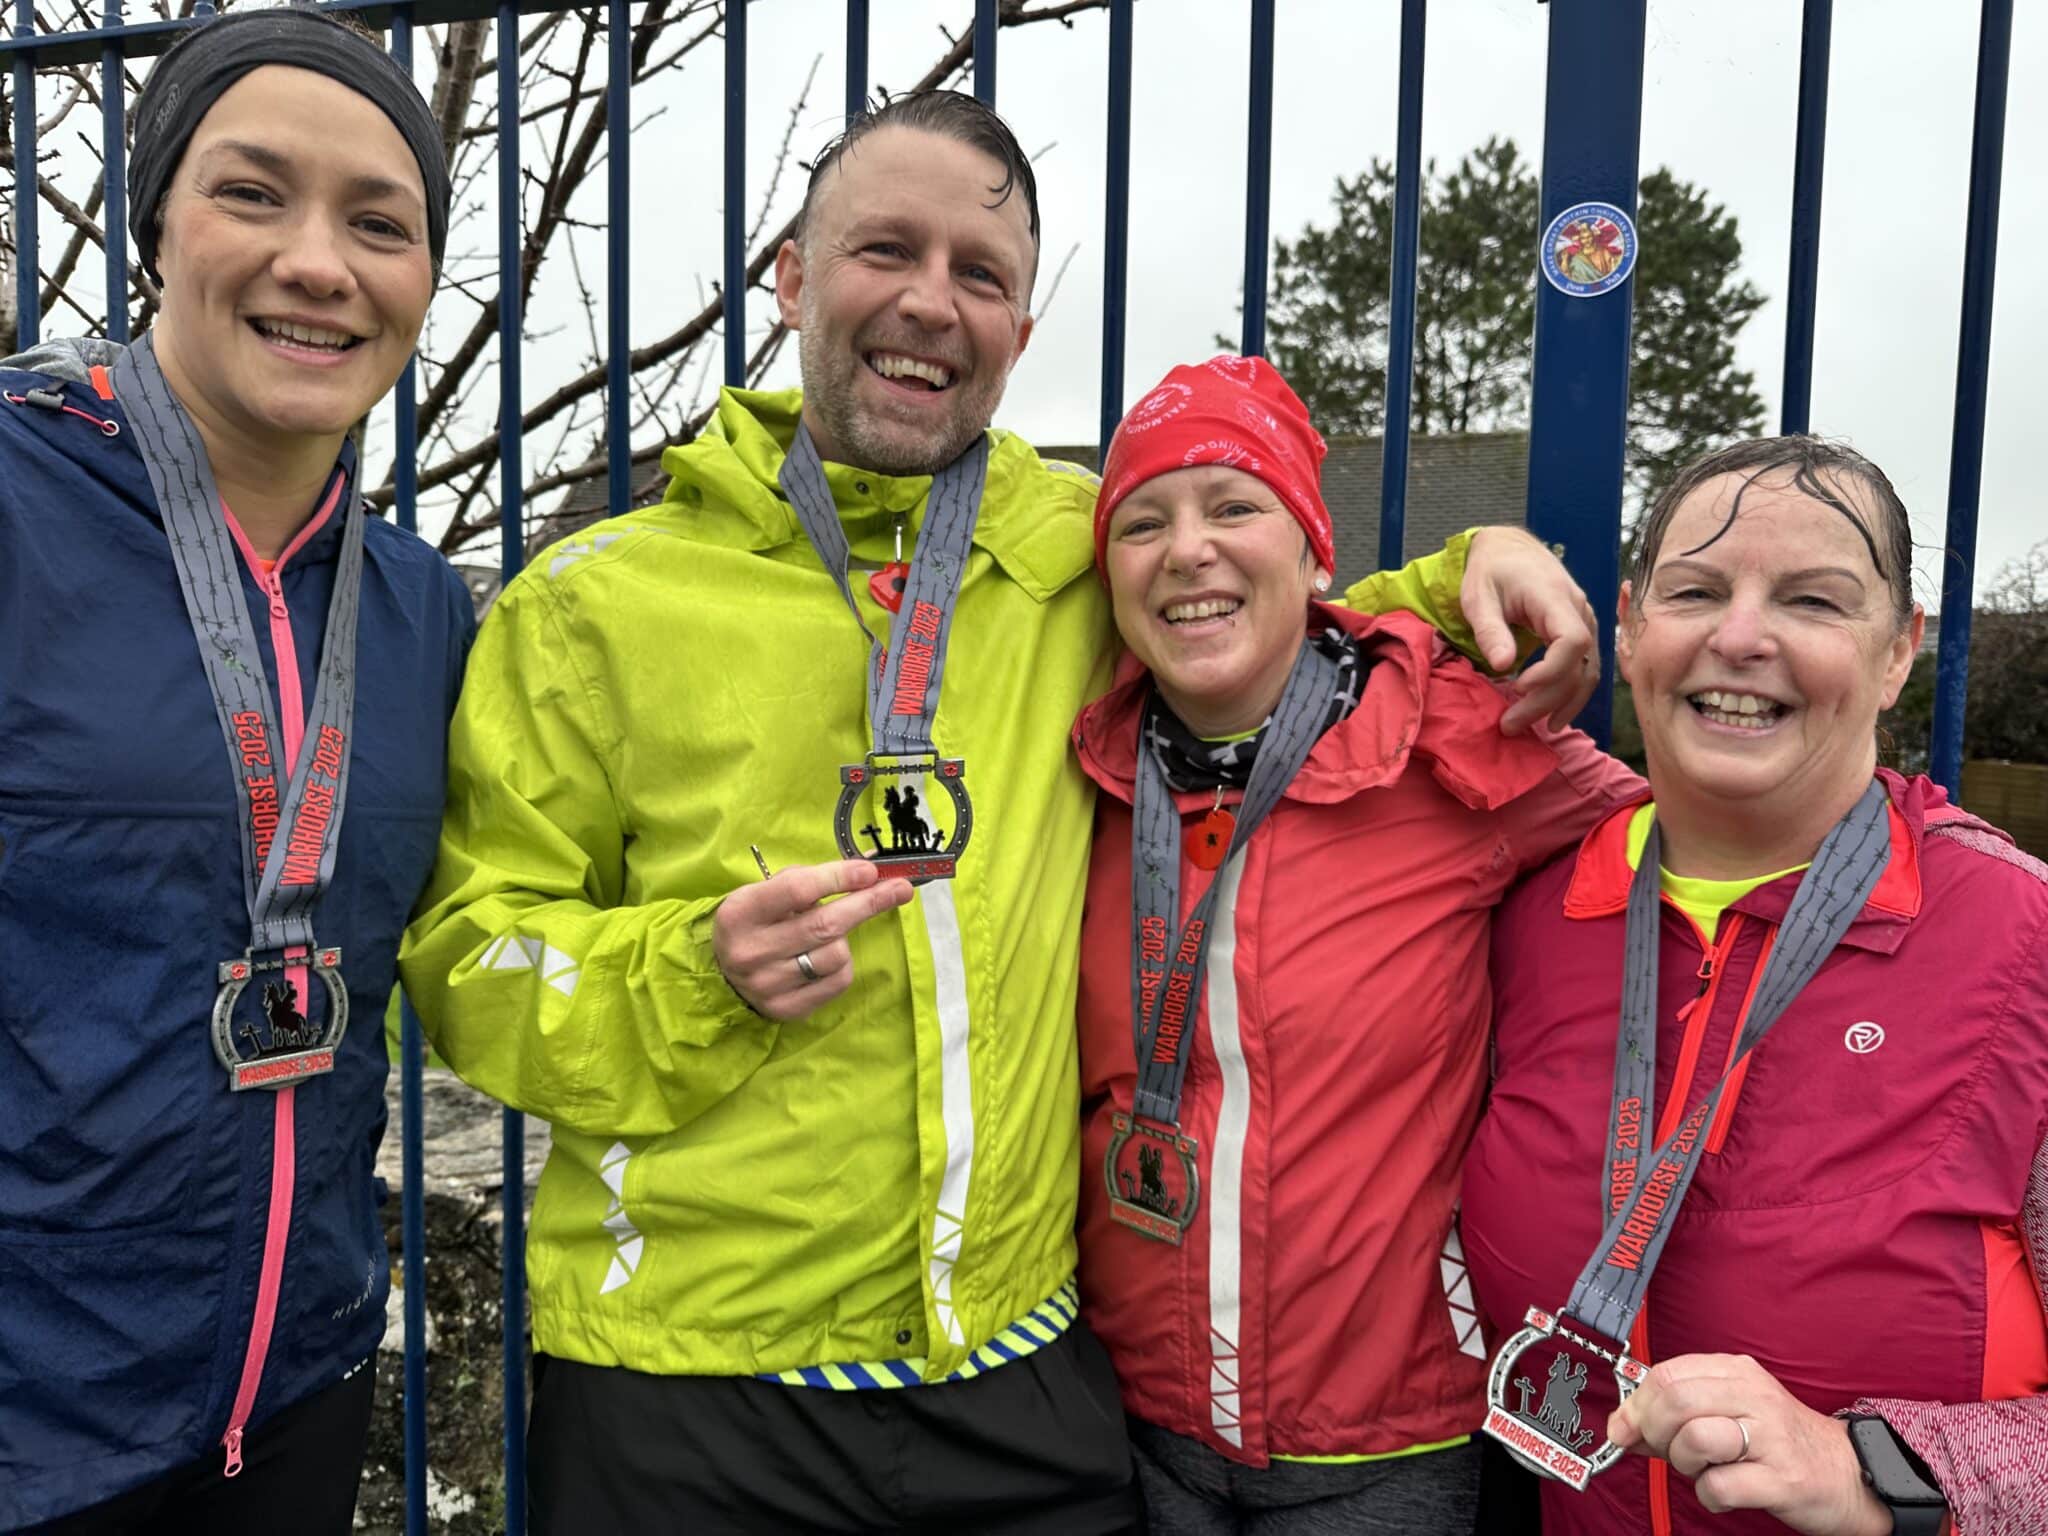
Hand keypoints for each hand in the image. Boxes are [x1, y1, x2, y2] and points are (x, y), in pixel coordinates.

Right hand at [713, 859, 912, 1019]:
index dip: (838, 877)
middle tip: (899, 889)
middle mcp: (750, 951)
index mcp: (740, 913)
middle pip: (824, 924)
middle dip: (868, 903)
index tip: (870, 871)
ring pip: (835, 954)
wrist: (724, 974)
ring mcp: (767, 985)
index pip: (797, 890)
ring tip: (829, 934)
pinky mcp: (785, 1009)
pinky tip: (826, 956)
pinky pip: (838, 981)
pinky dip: (843, 964)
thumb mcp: (768, 892)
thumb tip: (869, 868)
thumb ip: (812, 878)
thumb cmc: (758, 922)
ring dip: (844, 938)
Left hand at [1462, 527, 1600, 733]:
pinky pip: (1585, 668)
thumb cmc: (1491, 570)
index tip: (1518, 687)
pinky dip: (1572, 694)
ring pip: (1587, 671)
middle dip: (1546, 700)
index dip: (1550, 671)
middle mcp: (1579, 609)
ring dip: (1563, 704)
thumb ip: (1490, 629)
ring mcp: (1585, 621)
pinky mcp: (1581, 632)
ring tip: (1534, 729)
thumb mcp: (1478, 596)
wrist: (1509, 549)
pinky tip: (1553, 715)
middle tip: (1510, 724)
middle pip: (1578, 665)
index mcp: (1554, 596)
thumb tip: (1503, 666)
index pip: (1572, 640)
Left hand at [1607, 1354, 1892, 1535]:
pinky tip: (1725, 1492)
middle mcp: (1754, 1396)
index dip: (1637, 1405)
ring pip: (1693, 1438)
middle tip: (1667, 1452)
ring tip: (1702, 1470)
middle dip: (1655, 1432)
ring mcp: (1771, 1436)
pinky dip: (1710, 1496)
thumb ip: (1673, 1416)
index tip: (1629, 1428)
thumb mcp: (1727, 1414)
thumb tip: (1620, 1426)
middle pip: (1674, 1400)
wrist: (1848, 1474)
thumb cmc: (1778, 1443)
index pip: (1666, 1374)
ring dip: (1683, 1463)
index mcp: (1736, 1373)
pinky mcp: (1783, 1479)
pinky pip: (1719, 1485)